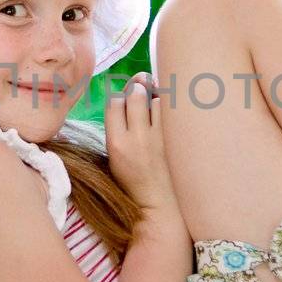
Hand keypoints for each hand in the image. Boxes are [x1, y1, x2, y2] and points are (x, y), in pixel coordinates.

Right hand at [105, 72, 176, 212]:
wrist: (154, 200)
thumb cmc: (129, 180)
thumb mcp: (112, 157)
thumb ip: (115, 129)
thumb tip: (122, 98)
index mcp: (114, 142)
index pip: (114, 103)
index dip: (118, 94)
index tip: (123, 94)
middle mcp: (134, 137)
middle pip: (134, 95)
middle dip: (136, 84)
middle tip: (141, 81)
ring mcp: (154, 138)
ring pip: (154, 100)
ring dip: (153, 89)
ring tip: (153, 86)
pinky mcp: (169, 140)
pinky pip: (167, 111)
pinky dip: (164, 101)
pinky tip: (164, 98)